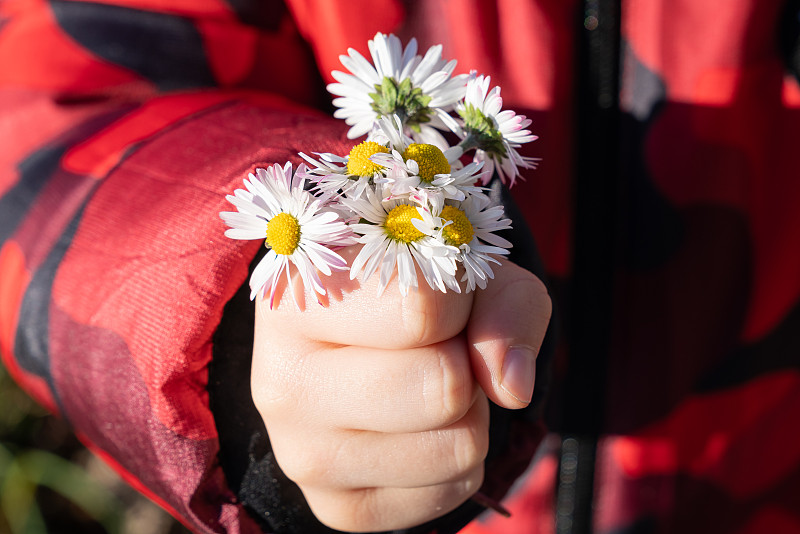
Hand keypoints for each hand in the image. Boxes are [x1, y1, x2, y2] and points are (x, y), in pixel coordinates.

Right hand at [250, 246, 550, 531]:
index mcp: (298, 297)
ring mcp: (301, 453)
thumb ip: (502, 304)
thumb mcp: (467, 266)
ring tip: (426, 383)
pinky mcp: (333, 506)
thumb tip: (511, 387)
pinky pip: (447, 494)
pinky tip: (416, 426)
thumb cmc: (414, 290)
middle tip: (439, 347)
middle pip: (441, 387)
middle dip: (466, 364)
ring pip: (455, 448)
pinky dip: (456, 461)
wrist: (360, 340)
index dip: (459, 299)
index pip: (423, 310)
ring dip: (466, 414)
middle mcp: (281, 379)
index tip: (436, 291)